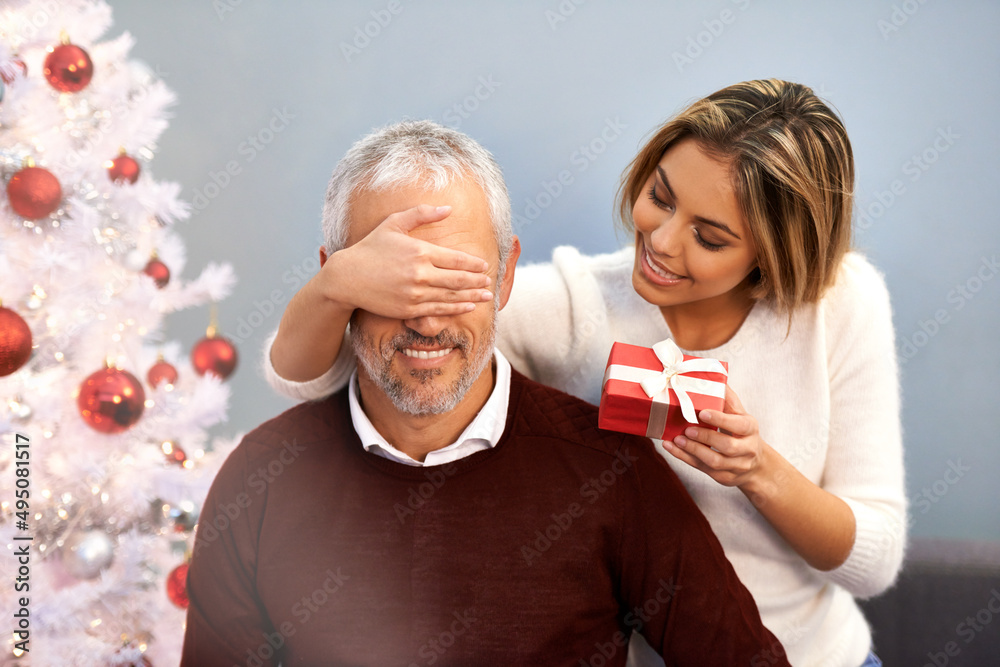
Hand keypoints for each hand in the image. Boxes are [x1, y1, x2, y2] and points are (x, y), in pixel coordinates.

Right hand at [322, 204, 493, 317]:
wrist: (347, 277)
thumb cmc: (371, 247)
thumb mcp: (394, 224)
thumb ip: (422, 214)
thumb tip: (448, 208)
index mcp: (420, 251)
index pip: (456, 259)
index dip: (473, 263)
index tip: (484, 265)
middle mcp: (420, 273)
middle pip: (459, 279)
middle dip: (477, 281)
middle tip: (489, 281)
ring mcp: (415, 293)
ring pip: (452, 296)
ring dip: (473, 296)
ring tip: (487, 295)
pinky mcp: (409, 309)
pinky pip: (439, 310)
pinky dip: (456, 308)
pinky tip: (468, 306)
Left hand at [663, 386, 766, 487]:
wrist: (755, 464)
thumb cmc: (741, 433)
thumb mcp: (740, 415)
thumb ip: (727, 399)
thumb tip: (714, 377)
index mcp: (750, 429)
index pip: (738, 425)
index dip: (720, 419)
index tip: (702, 412)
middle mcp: (747, 449)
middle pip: (727, 446)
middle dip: (705, 438)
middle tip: (686, 428)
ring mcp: (736, 466)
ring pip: (714, 461)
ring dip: (693, 450)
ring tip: (676, 439)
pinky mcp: (723, 477)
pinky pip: (702, 469)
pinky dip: (684, 458)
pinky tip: (671, 447)